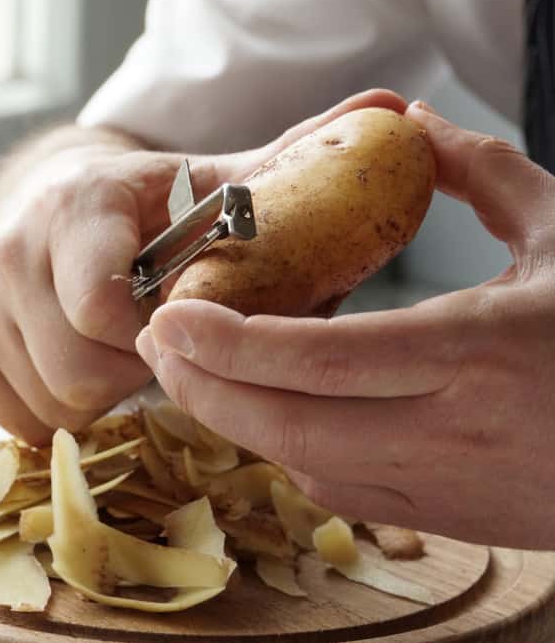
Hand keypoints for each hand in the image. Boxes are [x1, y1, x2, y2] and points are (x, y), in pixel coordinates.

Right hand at [0, 89, 407, 445]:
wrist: (59, 203)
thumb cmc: (156, 207)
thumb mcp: (218, 184)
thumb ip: (294, 165)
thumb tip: (397, 111)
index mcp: (77, 207)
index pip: (101, 308)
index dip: (156, 341)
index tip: (188, 330)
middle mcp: (9, 249)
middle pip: (78, 368)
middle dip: (137, 374)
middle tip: (165, 348)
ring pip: (50, 400)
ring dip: (105, 397)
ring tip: (128, 356)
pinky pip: (18, 417)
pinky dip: (61, 413)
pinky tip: (88, 374)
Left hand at [138, 101, 554, 548]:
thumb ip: (486, 175)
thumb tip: (416, 125)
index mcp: (480, 352)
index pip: (322, 360)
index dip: (231, 345)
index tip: (168, 317)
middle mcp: (453, 429)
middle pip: (288, 425)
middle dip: (203, 389)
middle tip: (156, 345)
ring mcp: (446, 484)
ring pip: (302, 465)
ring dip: (233, 421)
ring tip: (190, 372)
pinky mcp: (446, 516)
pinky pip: (337, 490)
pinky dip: (286, 450)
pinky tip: (264, 411)